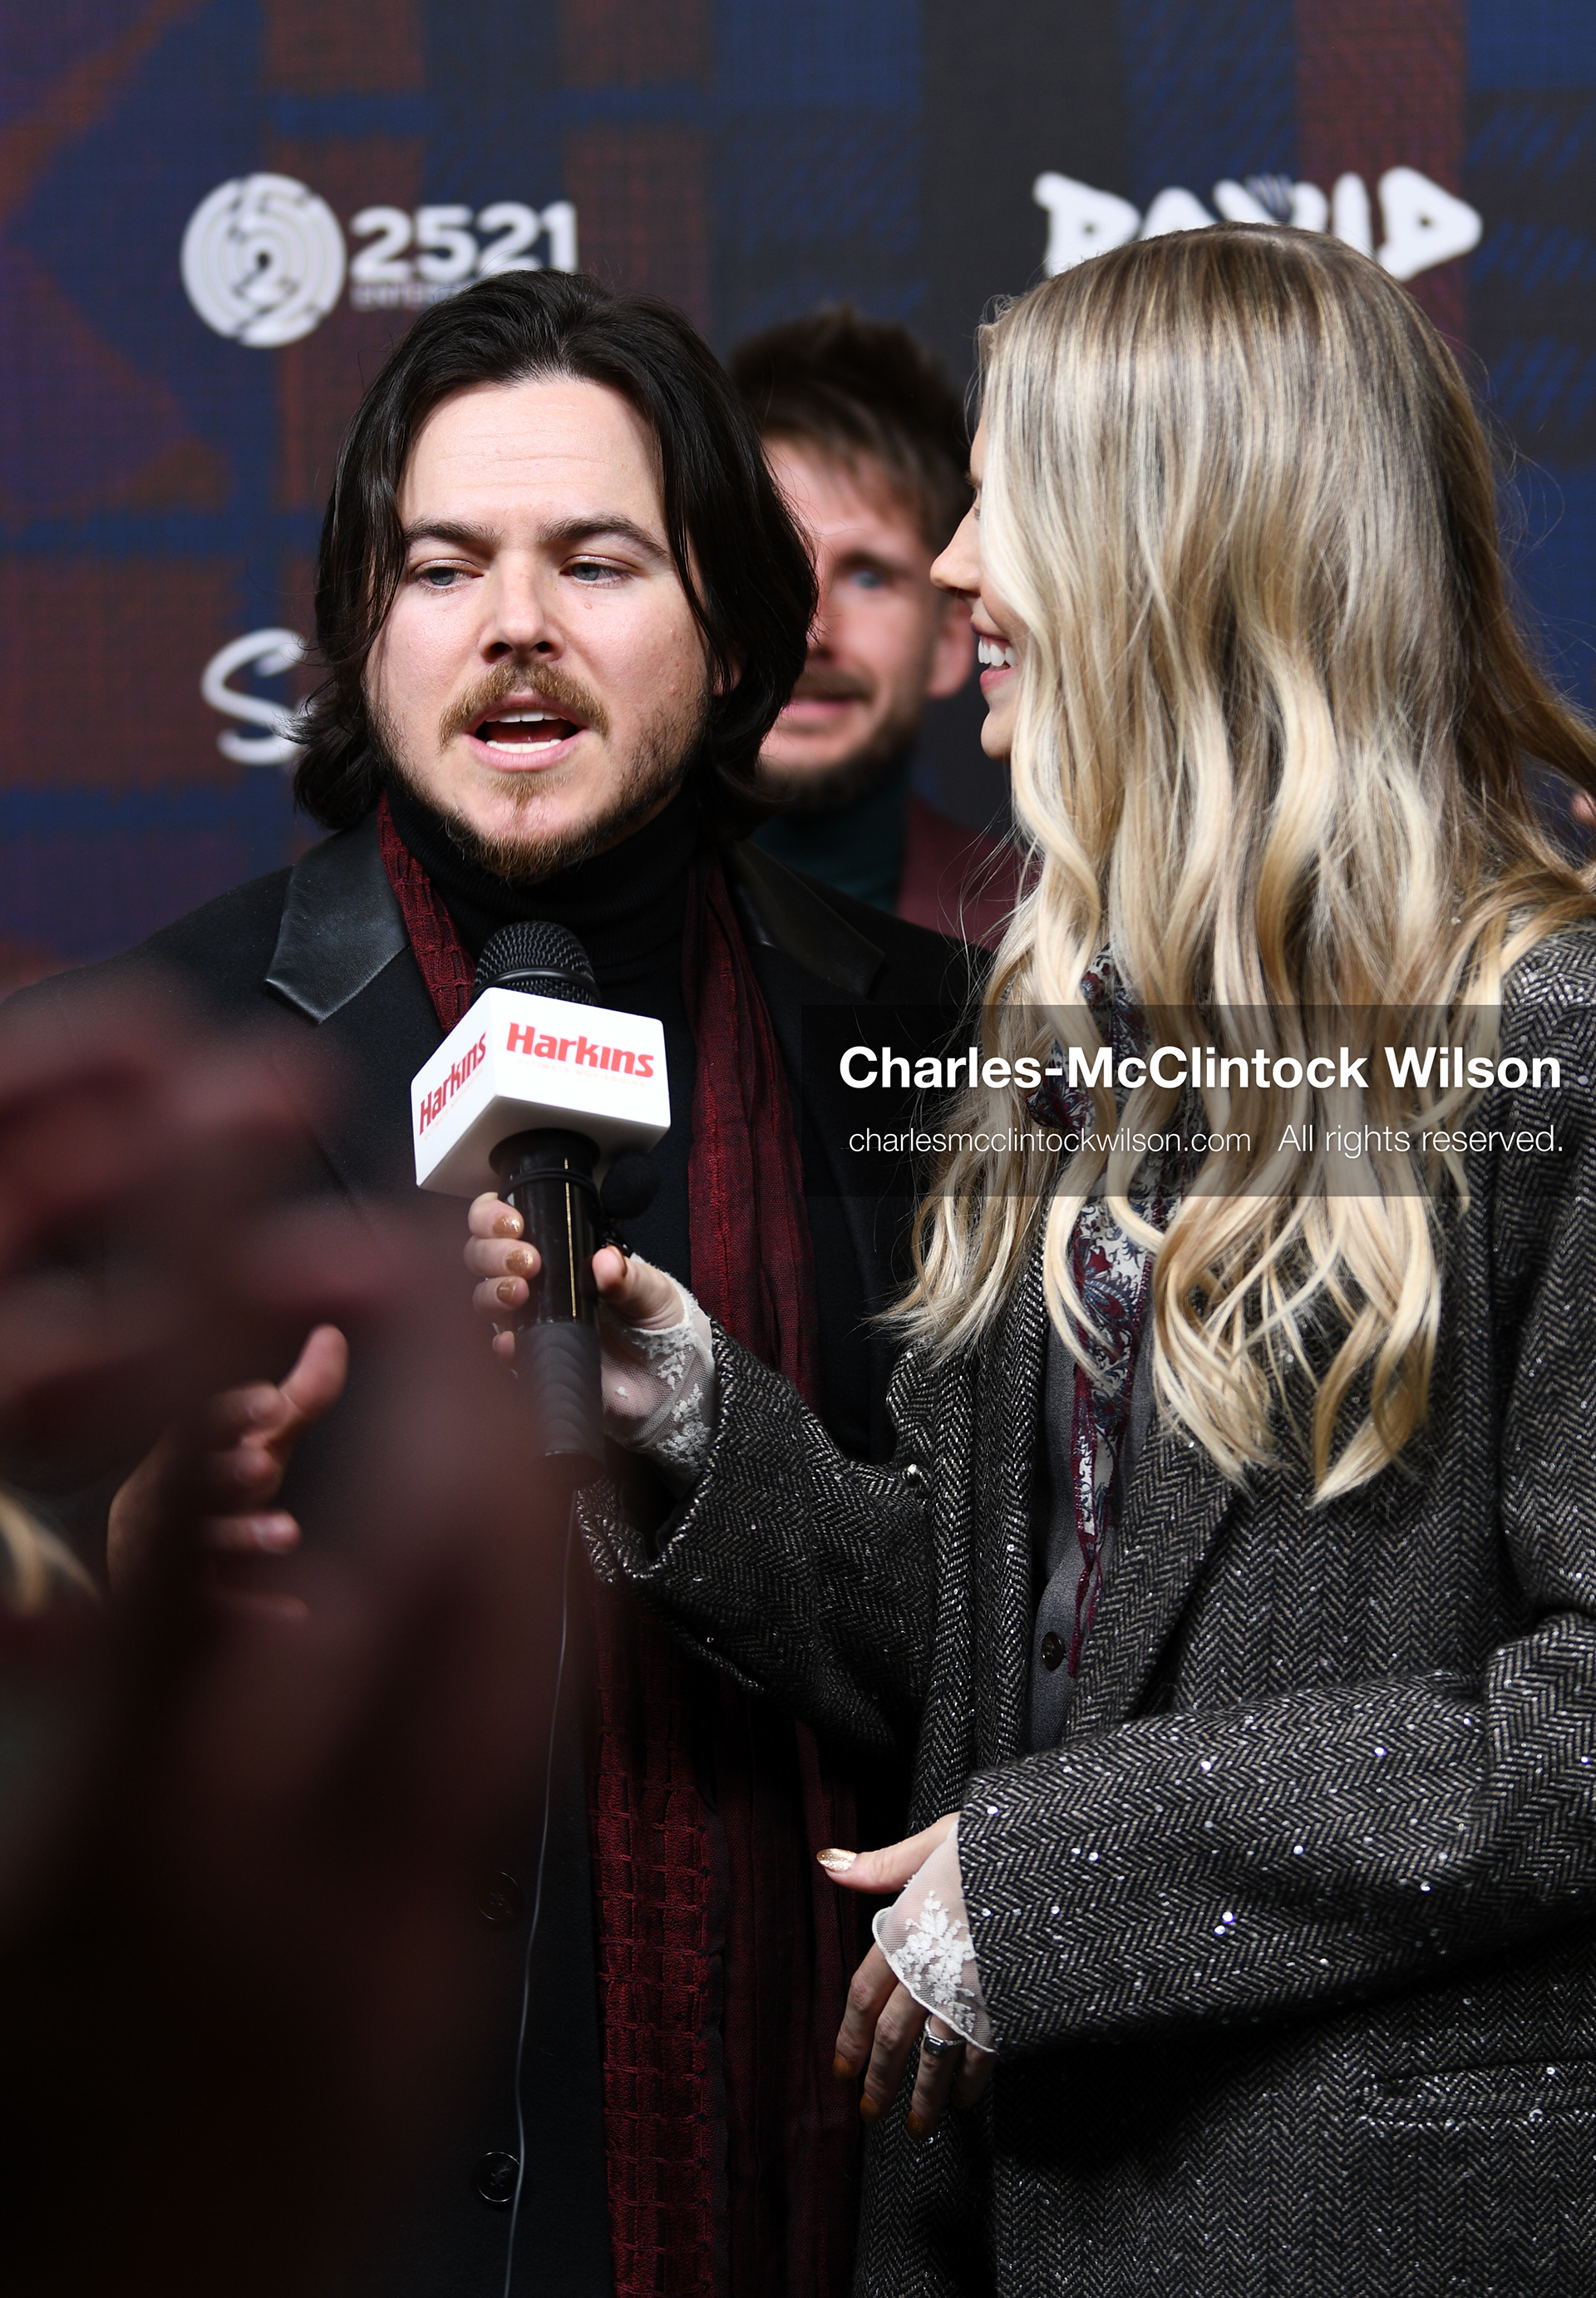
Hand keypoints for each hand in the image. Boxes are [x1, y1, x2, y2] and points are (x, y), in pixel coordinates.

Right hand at [0, 1215, 572, 2296]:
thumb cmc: (27, 2154)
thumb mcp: (13, 1889)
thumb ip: (95, 1696)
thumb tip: (171, 1524)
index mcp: (144, 1852)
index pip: (194, 1535)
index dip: (231, 1336)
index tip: (269, 1202)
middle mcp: (304, 1883)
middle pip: (444, 1576)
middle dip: (464, 1387)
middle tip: (457, 1265)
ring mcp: (408, 1938)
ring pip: (517, 1656)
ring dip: (518, 1488)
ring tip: (499, 1375)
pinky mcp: (443, 1982)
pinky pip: (507, 1748)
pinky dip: (511, 1611)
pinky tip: (493, 1554)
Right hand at [107, 1324, 349, 1614]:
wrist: (138, 1568)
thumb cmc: (214, 1489)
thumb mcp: (253, 1443)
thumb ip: (297, 1397)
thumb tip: (334, 1332)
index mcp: (186, 1450)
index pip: (199, 1425)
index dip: (231, 1413)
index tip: (271, 1401)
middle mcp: (169, 1498)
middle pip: (189, 1481)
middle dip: (222, 1471)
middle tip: (264, 1464)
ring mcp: (168, 1553)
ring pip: (198, 1543)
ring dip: (241, 1536)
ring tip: (290, 1533)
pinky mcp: (178, 1606)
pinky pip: (214, 1610)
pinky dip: (252, 1612)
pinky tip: (296, 1614)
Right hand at [463, 1191, 680, 1360]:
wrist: (663, 1375)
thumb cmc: (653, 1320)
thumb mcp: (651, 1290)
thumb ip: (630, 1276)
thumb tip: (606, 1261)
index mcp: (555, 1251)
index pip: (504, 1222)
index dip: (493, 1216)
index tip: (515, 1223)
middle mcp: (532, 1281)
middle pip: (481, 1255)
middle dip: (492, 1252)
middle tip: (526, 1260)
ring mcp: (527, 1319)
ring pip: (483, 1297)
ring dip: (492, 1291)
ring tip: (519, 1293)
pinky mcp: (530, 1356)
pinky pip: (502, 1350)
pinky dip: (502, 1344)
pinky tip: (511, 1341)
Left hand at [821, 1815, 995, 2137]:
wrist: (1050, 1862)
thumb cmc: (992, 1845)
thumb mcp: (935, 1840)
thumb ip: (881, 1865)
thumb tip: (828, 1863)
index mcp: (904, 1927)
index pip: (862, 1994)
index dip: (849, 2037)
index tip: (842, 2069)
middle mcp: (927, 1968)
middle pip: (891, 2037)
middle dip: (879, 2080)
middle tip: (869, 2113)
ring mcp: (965, 1993)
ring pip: (932, 2057)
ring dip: (920, 2098)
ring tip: (914, 2128)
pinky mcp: (1002, 2008)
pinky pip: (980, 2057)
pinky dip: (970, 2084)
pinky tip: (964, 2101)